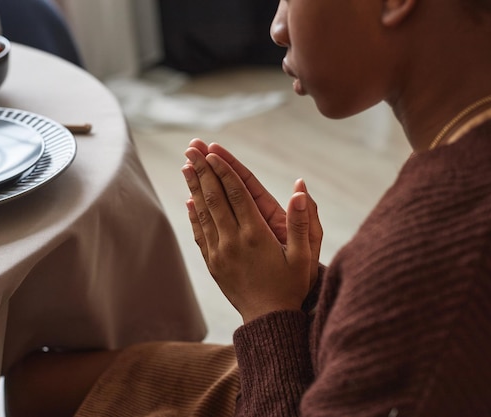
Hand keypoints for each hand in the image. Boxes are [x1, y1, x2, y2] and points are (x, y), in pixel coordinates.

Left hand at [182, 144, 321, 322]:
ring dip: (194, 187)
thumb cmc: (291, 287)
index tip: (212, 151)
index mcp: (255, 235)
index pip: (236, 194)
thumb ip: (303, 223)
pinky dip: (194, 215)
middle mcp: (233, 241)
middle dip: (203, 170)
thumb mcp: (304, 257)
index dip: (223, 170)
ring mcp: (219, 253)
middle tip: (192, 148)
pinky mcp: (213, 263)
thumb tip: (301, 190)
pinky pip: (200, 234)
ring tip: (186, 165)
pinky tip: (189, 201)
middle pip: (214, 198)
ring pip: (204, 213)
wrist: (268, 320)